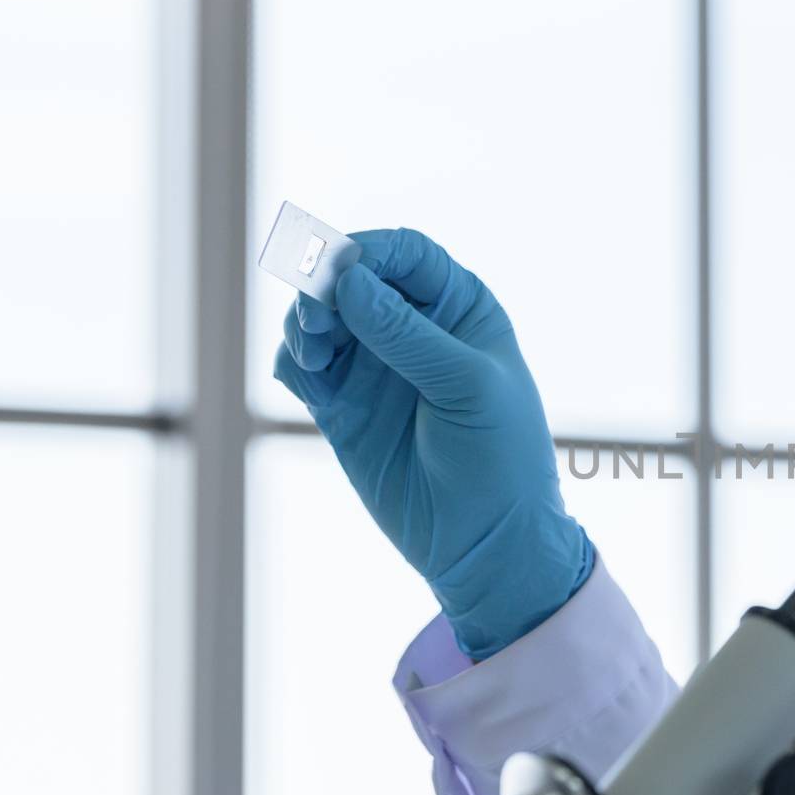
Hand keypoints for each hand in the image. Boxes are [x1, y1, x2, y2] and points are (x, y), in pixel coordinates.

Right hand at [273, 227, 591, 659]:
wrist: (487, 543)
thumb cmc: (502, 459)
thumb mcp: (466, 388)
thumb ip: (406, 334)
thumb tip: (346, 279)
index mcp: (460, 309)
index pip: (404, 254)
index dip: (367, 251)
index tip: (337, 269)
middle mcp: (414, 329)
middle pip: (349, 278)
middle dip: (323, 289)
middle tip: (317, 324)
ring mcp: (374, 367)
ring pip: (317, 318)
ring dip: (303, 324)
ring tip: (314, 357)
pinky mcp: (342, 407)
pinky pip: (301, 365)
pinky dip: (292, 360)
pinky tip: (305, 375)